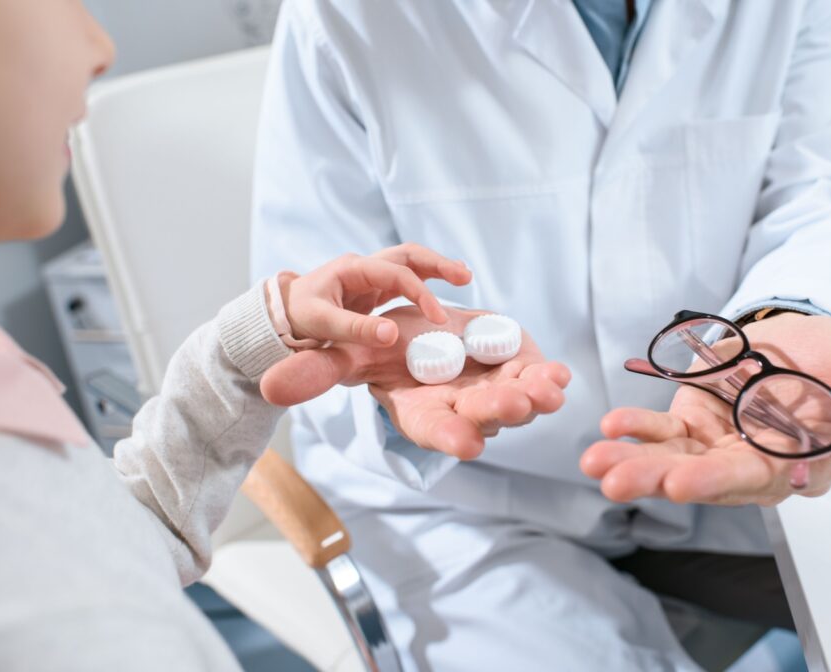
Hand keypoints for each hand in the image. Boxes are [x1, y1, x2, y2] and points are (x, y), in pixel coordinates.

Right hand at [261, 306, 570, 459]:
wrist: (428, 336)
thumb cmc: (387, 349)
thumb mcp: (351, 354)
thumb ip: (318, 372)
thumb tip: (270, 387)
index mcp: (422, 412)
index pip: (435, 430)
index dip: (449, 437)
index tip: (466, 444)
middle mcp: (462, 410)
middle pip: (482, 417)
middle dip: (498, 413)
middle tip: (513, 406)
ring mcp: (496, 394)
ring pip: (518, 401)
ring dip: (534, 397)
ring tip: (547, 388)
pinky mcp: (521, 372)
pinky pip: (538, 378)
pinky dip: (549, 376)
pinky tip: (560, 372)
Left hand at [276, 243, 471, 346]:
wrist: (280, 316)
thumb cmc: (298, 318)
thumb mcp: (323, 325)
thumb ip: (357, 329)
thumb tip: (393, 336)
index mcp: (352, 269)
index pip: (397, 274)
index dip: (421, 294)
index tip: (438, 318)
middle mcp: (364, 267)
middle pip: (409, 255)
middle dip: (438, 263)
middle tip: (466, 276)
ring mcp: (369, 276)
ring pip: (410, 263)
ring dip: (436, 268)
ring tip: (465, 276)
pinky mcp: (372, 289)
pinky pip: (405, 279)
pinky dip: (426, 281)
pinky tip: (444, 288)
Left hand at [581, 314, 830, 505]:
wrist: (801, 338)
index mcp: (801, 460)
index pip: (765, 477)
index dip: (727, 479)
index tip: (687, 481)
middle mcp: (757, 464)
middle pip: (710, 477)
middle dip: (665, 480)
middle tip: (620, 482)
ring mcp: (721, 446)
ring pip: (677, 461)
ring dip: (636, 463)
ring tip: (596, 463)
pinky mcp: (694, 427)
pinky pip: (662, 434)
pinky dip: (635, 431)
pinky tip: (608, 429)